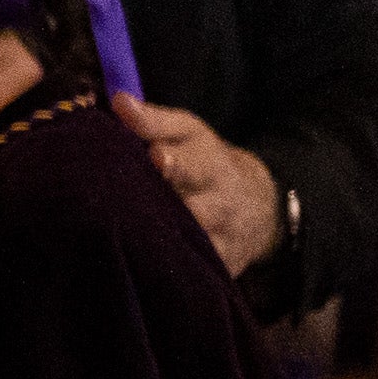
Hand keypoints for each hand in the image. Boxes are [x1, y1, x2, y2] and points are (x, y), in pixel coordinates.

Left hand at [113, 96, 282, 274]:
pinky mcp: (220, 270)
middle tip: (127, 210)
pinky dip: (169, 275)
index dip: (176, 164)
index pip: (194, 165)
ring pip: (194, 248)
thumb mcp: (188, 134)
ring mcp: (221, 241)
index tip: (157, 159)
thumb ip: (153, 122)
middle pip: (195, 213)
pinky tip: (138, 272)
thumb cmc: (205, 163)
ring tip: (126, 242)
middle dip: (165, 211)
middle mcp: (218, 206)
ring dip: (161, 247)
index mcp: (209, 166)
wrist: (258, 206)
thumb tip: (119, 102)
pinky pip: (195, 276)